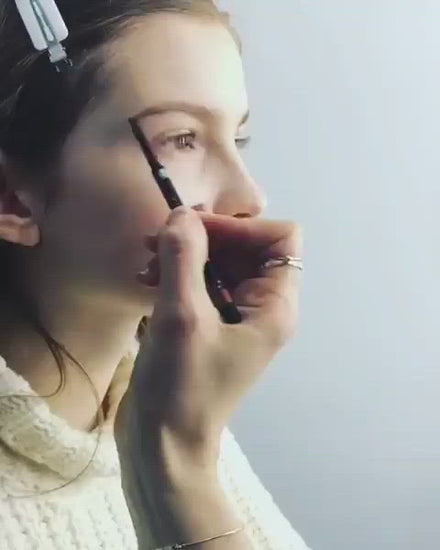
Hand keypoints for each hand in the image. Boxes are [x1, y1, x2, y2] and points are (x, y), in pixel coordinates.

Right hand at [115, 206, 302, 470]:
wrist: (162, 444)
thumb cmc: (180, 386)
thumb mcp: (181, 316)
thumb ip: (184, 258)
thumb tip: (182, 215)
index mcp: (273, 306)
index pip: (279, 237)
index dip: (240, 227)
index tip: (194, 233)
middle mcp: (261, 308)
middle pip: (246, 246)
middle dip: (204, 237)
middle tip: (158, 241)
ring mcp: (235, 317)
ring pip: (219, 262)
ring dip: (184, 254)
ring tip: (145, 262)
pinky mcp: (209, 325)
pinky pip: (201, 283)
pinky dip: (176, 274)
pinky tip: (145, 280)